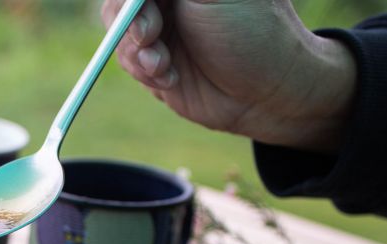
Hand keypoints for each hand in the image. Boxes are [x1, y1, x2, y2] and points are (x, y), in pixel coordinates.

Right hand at [102, 0, 356, 152]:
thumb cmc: (253, 33)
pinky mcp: (155, 61)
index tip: (141, 9)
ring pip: (120, 34)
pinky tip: (170, 78)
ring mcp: (161, 28)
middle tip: (151, 38)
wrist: (266, 92)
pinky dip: (144, 72)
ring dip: (137, 54)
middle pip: (120, 4)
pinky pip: (128, 61)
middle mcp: (171, 0)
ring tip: (165, 67)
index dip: (133, 1)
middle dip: (131, 24)